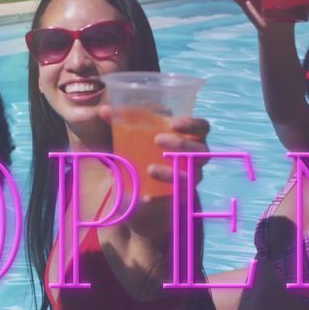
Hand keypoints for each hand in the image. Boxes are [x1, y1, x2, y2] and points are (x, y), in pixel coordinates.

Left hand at [97, 106, 211, 199]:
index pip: (202, 127)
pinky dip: (161, 198)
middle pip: (201, 150)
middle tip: (157, 140)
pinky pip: (177, 199)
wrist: (144, 185)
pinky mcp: (182, 197)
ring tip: (149, 169)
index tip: (173, 123)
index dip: (193, 124)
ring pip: (192, 177)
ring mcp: (191, 178)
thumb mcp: (136, 134)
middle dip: (181, 144)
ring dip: (172, 173)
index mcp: (191, 137)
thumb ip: (124, 122)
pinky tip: (146, 197)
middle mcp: (196, 157)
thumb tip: (106, 110)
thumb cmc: (146, 150)